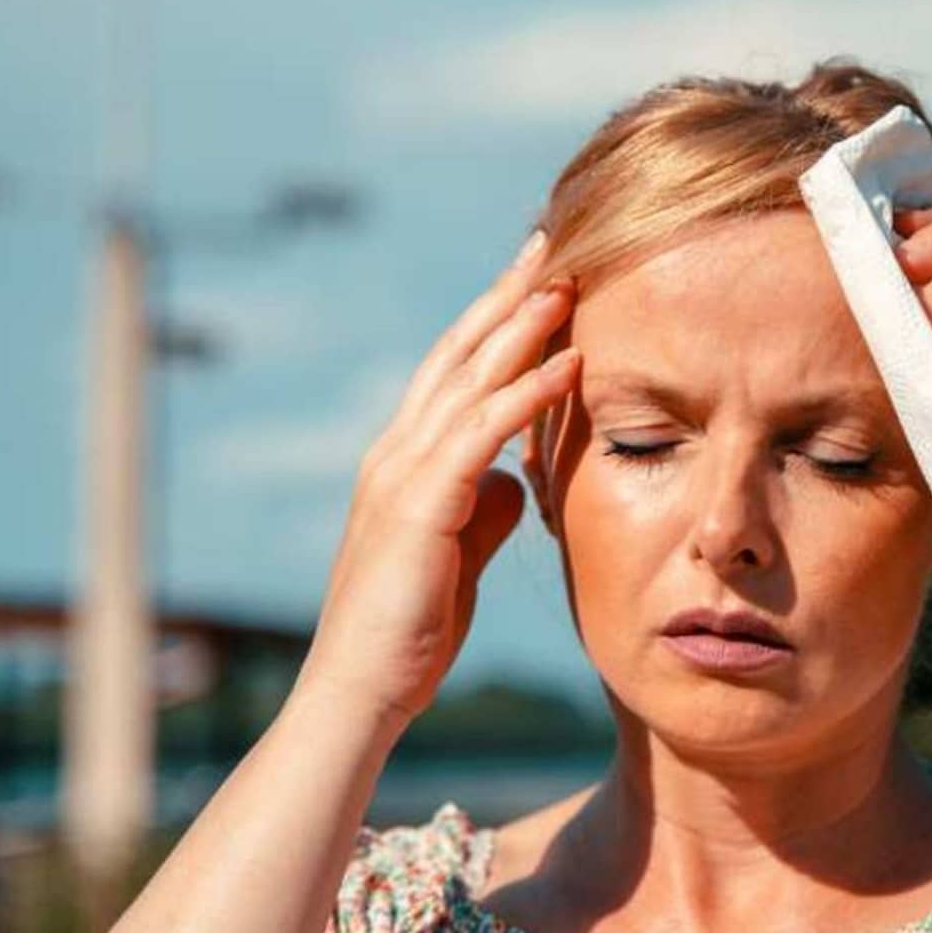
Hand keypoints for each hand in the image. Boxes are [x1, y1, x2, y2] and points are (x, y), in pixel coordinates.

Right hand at [292, 229, 578, 723]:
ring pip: (468, 377)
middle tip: (550, 241)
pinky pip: (481, 432)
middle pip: (459, 352)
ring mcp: (402, 473)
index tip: (538, 276)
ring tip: (568, 279)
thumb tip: (519, 479)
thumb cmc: (410, 633)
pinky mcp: (419, 505)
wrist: (363, 691)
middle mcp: (397, 451)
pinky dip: (526, 391)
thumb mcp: (460, 555)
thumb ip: (484, 509)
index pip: (455, 370)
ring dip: (521, 324)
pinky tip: (568, 362)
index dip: (495, 320)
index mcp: (406, 460)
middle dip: (506, 294)